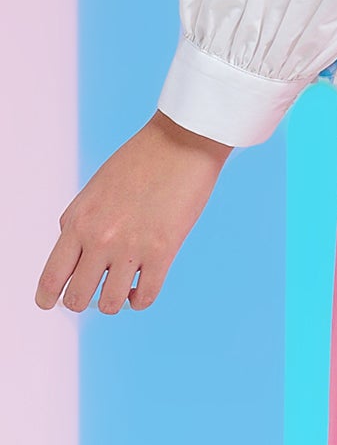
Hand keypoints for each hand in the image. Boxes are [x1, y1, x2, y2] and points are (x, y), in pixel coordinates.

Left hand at [34, 110, 233, 314]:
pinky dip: (140, 298)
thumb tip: (72, 258)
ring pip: (109, 305)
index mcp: (79, 220)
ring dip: (114, 299)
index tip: (50, 303)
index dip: (47, 298)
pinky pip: (145, 298)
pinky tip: (143, 285)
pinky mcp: (163, 251)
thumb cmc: (140, 159)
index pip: (51, 278)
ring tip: (123, 284)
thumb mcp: (95, 188)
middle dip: (84, 298)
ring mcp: (132, 247)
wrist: (182, 139)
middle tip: (96, 287)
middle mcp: (100, 238)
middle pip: (77, 299)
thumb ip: (78, 222)